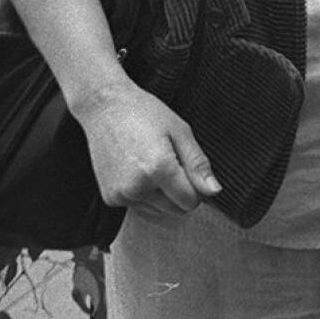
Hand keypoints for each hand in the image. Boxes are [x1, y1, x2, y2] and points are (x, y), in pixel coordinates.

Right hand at [70, 79, 221, 218]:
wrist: (105, 108)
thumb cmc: (145, 114)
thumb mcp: (180, 132)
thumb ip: (198, 165)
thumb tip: (214, 191)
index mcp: (159, 169)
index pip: (191, 201)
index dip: (197, 187)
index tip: (189, 167)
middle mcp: (138, 187)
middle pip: (176, 209)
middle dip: (180, 191)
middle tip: (171, 161)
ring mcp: (121, 195)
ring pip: (158, 210)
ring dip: (162, 194)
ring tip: (152, 164)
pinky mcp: (110, 198)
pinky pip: (139, 206)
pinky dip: (144, 194)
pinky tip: (137, 169)